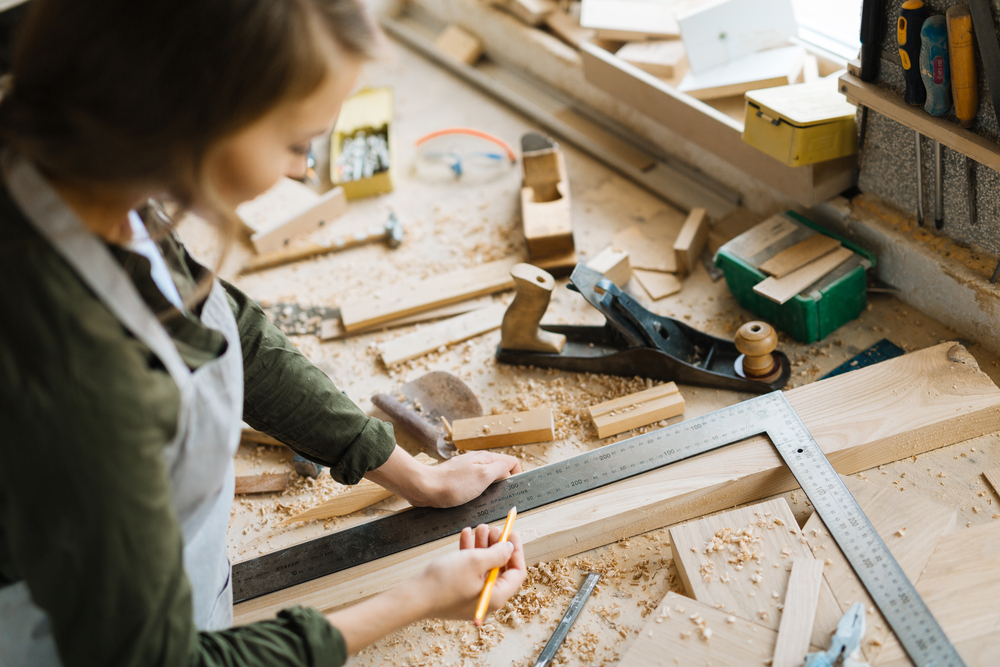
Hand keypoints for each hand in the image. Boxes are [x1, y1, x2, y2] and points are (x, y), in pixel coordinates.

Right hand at [324, 524, 526, 653]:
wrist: (414, 597)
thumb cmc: (444, 581)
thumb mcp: (476, 561)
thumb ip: (497, 553)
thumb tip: (509, 548)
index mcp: (496, 596)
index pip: (516, 572)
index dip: (516, 550)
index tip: (512, 532)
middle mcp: (487, 599)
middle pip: (500, 568)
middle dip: (497, 545)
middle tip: (493, 528)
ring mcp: (472, 596)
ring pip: (484, 567)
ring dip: (483, 546)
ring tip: (479, 527)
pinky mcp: (458, 592)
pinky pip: (470, 570)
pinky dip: (469, 553)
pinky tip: (465, 535)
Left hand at [419, 451, 521, 506]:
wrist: (425, 488)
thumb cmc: (452, 484)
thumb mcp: (483, 476)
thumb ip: (500, 470)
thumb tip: (508, 471)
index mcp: (486, 458)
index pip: (512, 462)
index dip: (516, 475)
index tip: (511, 489)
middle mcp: (478, 461)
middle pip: (500, 470)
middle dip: (502, 484)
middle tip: (497, 497)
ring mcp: (468, 469)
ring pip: (488, 478)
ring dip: (489, 490)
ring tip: (483, 500)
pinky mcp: (459, 479)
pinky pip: (475, 484)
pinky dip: (477, 493)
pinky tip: (471, 500)